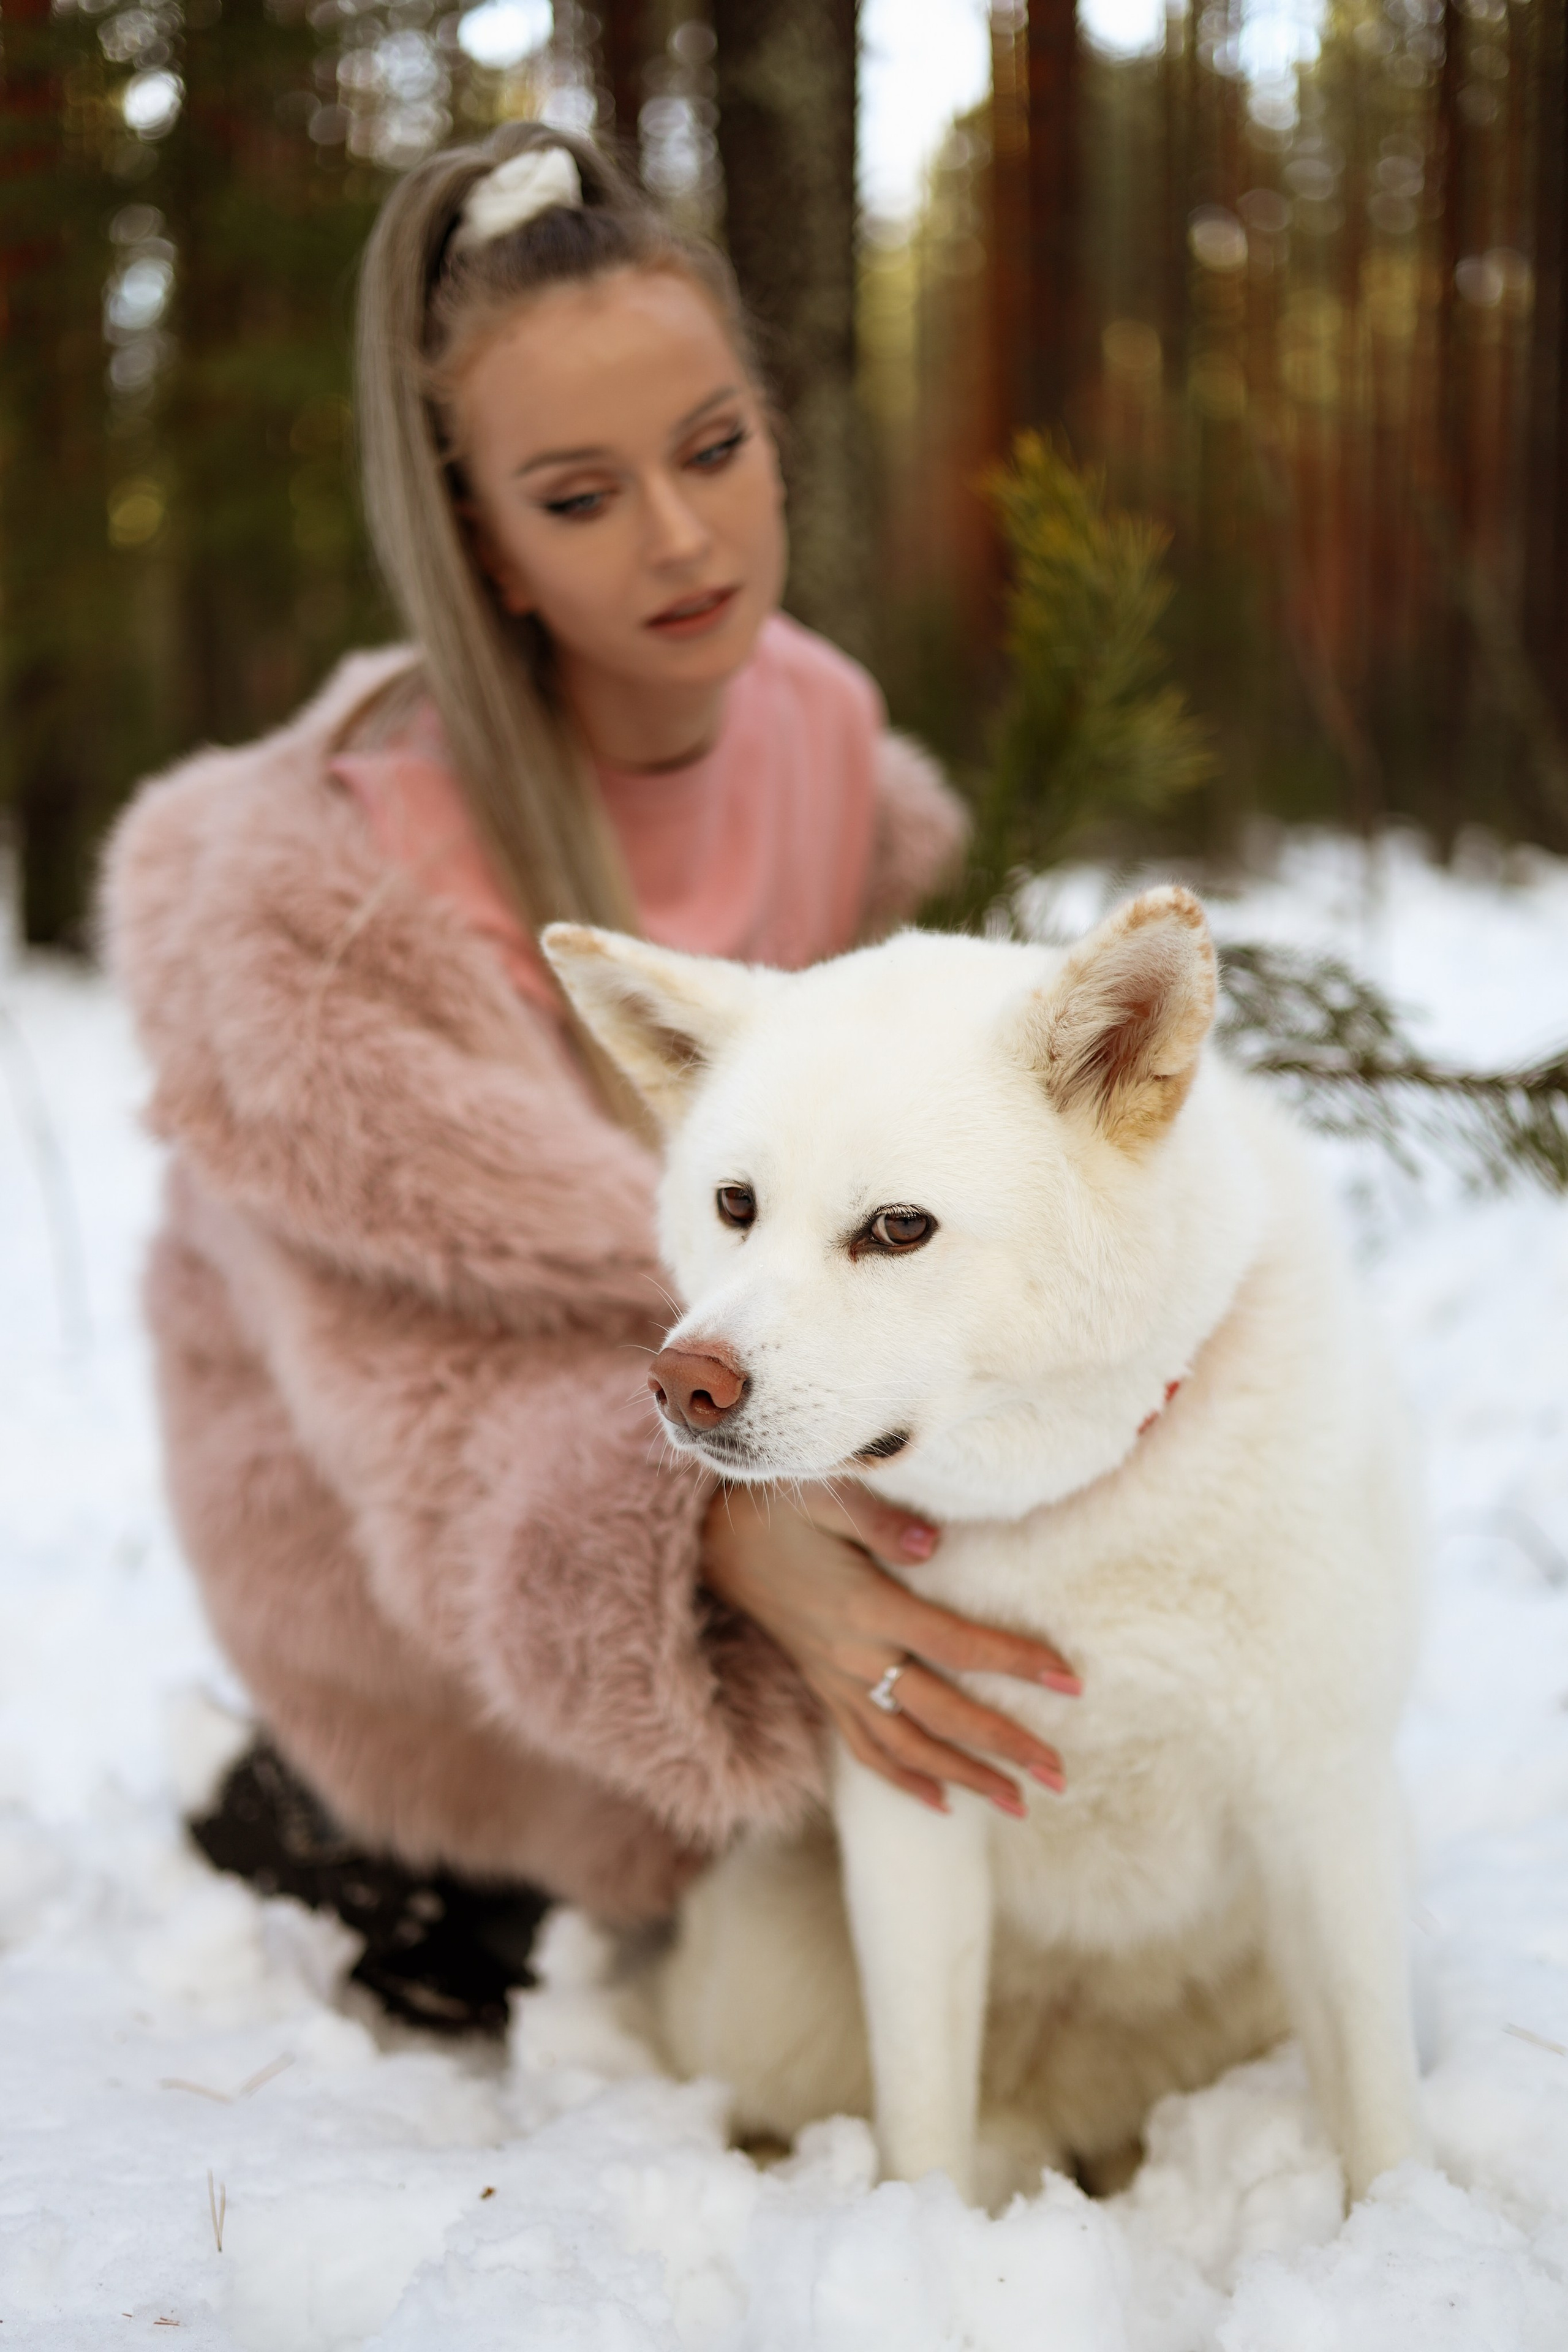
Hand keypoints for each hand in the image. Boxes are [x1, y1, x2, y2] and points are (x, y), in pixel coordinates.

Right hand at [700, 1482, 1079, 1816]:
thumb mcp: (823, 1494)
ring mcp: (836, 1680)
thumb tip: (933, 1544)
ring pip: (907, 1745)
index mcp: (865, 1606)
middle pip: (941, 1712)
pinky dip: (904, 1779)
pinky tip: (942, 1803)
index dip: (1014, 1662)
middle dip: (1003, 1745)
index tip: (1069, 1681)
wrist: (711, 1540)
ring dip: (964, 1777)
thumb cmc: (776, 1506)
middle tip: (1060, 1774)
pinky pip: (864, 1748)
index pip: (955, 1644)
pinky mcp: (823, 1688)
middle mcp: (853, 1655)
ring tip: (1019, 1804)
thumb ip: (879, 1518)